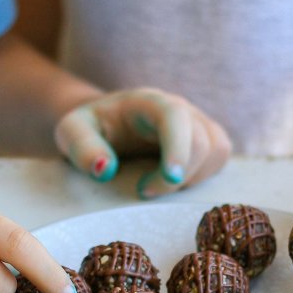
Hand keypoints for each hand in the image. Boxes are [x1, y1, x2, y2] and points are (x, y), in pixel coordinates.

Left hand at [54, 87, 231, 197]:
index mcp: (149, 102)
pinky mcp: (206, 138)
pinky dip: (204, 175)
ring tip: (159, 185)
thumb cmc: (91, 128)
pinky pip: (220, 157)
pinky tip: (175, 183)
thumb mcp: (72, 132)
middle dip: (180, 175)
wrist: (106, 123)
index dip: (179, 148)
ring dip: (193, 177)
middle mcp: (180, 108)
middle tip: (144, 191)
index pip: (175, 117)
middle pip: (202, 140)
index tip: (171, 180)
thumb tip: (105, 170)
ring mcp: (197, 122)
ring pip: (217, 150)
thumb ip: (82, 148)